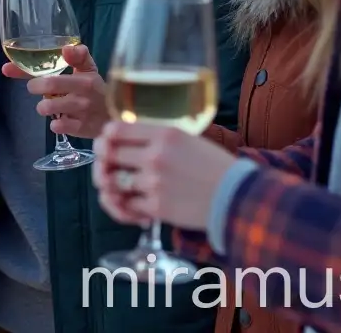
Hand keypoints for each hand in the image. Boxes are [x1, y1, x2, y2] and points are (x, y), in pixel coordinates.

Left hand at [1, 44, 109, 138]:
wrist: (116, 119)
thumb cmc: (97, 91)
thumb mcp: (90, 71)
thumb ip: (77, 57)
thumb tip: (66, 48)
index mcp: (85, 77)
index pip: (53, 69)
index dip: (24, 70)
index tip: (7, 69)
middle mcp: (84, 93)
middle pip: (49, 85)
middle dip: (34, 86)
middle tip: (35, 88)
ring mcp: (82, 112)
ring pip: (47, 107)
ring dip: (43, 106)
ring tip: (50, 105)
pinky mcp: (80, 129)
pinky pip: (57, 127)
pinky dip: (55, 124)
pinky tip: (60, 120)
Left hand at [91, 120, 236, 229]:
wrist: (236, 196)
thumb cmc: (213, 166)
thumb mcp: (186, 139)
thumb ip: (156, 137)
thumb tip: (125, 139)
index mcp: (163, 133)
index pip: (115, 130)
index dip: (104, 138)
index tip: (106, 145)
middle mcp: (155, 155)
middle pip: (108, 156)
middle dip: (103, 164)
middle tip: (107, 171)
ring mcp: (154, 181)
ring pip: (114, 183)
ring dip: (113, 189)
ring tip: (119, 192)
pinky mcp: (157, 206)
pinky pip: (127, 206)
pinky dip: (127, 209)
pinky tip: (136, 209)